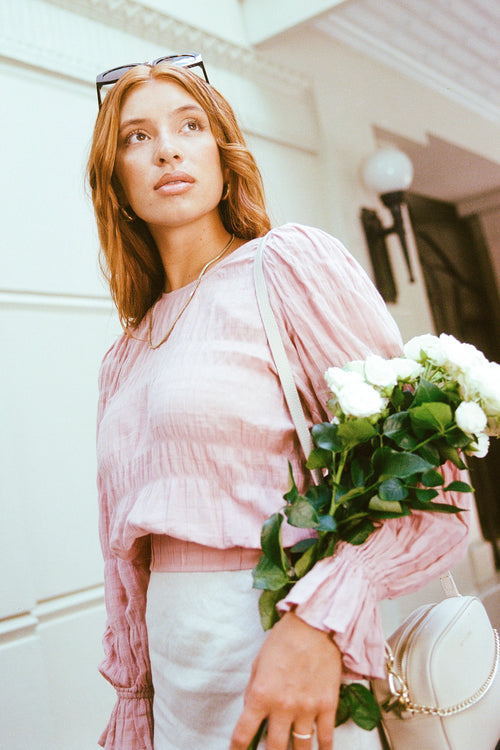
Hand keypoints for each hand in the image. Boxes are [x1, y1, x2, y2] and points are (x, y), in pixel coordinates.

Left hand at [229, 612, 341, 749]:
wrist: (315, 625)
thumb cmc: (284, 639)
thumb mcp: (259, 662)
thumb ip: (253, 689)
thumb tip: (250, 709)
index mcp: (261, 695)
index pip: (244, 734)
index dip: (237, 749)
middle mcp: (283, 707)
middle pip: (274, 748)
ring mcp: (307, 709)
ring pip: (300, 747)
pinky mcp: (327, 706)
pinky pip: (325, 737)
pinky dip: (324, 749)